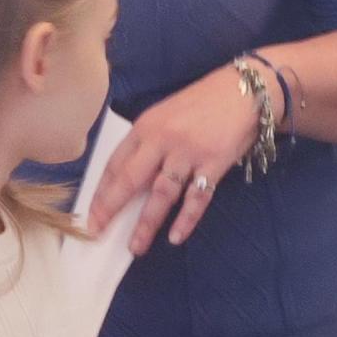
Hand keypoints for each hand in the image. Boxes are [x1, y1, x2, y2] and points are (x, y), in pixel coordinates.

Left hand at [87, 67, 266, 253]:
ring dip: (147, 223)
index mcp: (147, 126)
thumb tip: (130, 177)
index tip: (91, 212)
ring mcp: (189, 152)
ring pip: (161, 194)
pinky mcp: (214, 163)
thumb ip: (149, 141)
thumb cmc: (204, 102)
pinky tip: (176, 237)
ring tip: (136, 246)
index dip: (102, 190)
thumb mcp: (166, 114)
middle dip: (111, 209)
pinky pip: (197, 198)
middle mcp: (163, 139)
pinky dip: (186, 219)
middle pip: (131, 180)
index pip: (116, 163)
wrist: (244, 90)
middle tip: (98, 232)